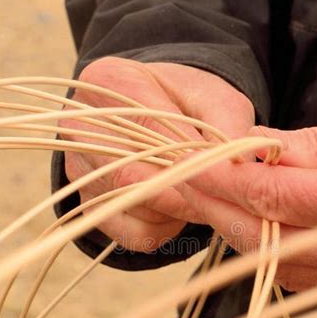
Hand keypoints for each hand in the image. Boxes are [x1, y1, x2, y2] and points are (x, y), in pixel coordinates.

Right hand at [60, 56, 253, 251]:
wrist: (156, 111)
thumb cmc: (186, 101)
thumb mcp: (215, 97)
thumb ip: (227, 124)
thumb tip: (238, 163)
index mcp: (110, 83)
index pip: (151, 133)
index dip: (193, 162)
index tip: (227, 178)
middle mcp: (81, 127)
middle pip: (136, 179)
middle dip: (187, 195)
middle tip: (223, 199)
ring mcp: (79, 170)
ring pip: (137, 209)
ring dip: (178, 212)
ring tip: (199, 192)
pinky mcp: (88, 205)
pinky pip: (135, 234)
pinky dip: (165, 229)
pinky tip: (177, 209)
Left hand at [177, 98, 316, 290]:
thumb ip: (315, 145)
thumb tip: (254, 148)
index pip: (281, 197)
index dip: (228, 180)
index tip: (191, 161)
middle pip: (267, 237)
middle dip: (216, 206)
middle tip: (180, 178)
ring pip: (271, 261)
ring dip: (229, 227)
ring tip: (198, 193)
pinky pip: (287, 273)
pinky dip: (255, 244)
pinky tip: (235, 215)